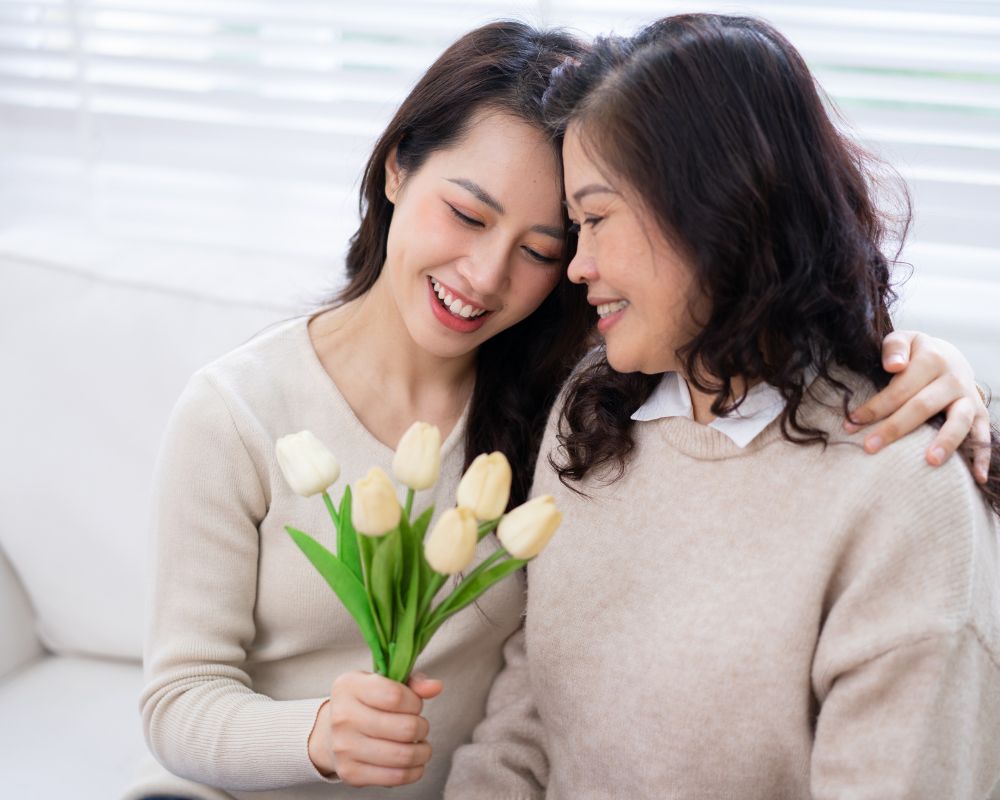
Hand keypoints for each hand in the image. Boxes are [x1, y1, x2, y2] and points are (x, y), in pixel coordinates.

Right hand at [308, 670, 442, 785]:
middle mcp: (343, 717)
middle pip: (405, 728)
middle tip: (418, 726)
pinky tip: (412, 762)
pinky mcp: (351, 773)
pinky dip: (414, 771)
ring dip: (422, 751)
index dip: (415, 702)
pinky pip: (396, 777)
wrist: (331, 733)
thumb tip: (436, 687)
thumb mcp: (384, 683)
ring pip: (404, 755)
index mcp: (349, 686)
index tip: (414, 704)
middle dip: (422, 727)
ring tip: (420, 745)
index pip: (396, 696)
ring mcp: (344, 747)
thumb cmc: (366, 703)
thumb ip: (412, 682)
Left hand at [844, 331, 990, 482]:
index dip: (875, 407)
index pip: (900, 388)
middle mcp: (954, 379)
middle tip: (870, 447)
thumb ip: (894, 348)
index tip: (851, 424)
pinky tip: (976, 478)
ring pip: (959, 421)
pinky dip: (982, 456)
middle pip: (923, 407)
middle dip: (895, 428)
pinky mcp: (979, 413)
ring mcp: (969, 398)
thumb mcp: (904, 340)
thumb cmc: (916, 353)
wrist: (949, 355)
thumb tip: (893, 365)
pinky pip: (983, 435)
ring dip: (945, 442)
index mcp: (932, 360)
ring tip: (929, 462)